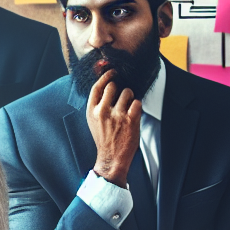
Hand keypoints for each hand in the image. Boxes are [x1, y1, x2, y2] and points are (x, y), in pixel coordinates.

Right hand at [87, 69, 141, 187]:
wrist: (111, 158)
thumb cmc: (104, 138)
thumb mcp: (94, 121)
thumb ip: (98, 104)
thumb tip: (106, 85)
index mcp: (92, 110)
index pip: (97, 87)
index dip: (106, 76)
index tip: (112, 72)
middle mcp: (103, 111)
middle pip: (113, 86)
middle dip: (120, 88)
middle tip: (123, 95)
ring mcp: (117, 115)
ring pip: (127, 92)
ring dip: (130, 96)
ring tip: (128, 106)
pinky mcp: (130, 120)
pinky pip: (137, 102)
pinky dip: (137, 105)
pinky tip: (134, 112)